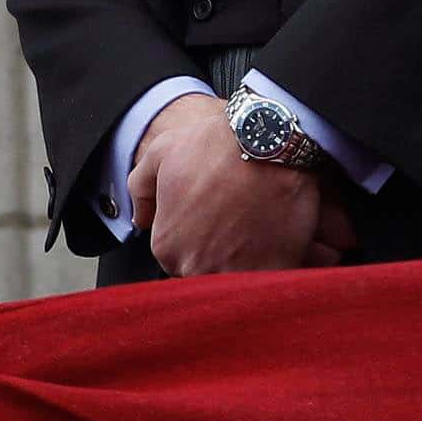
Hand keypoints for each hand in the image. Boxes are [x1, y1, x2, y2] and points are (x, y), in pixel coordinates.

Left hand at [132, 94, 341, 275]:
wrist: (270, 140)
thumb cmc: (216, 145)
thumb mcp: (162, 152)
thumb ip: (140, 189)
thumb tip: (141, 220)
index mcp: (168, 246)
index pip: (177, 258)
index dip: (197, 238)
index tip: (214, 219)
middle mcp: (196, 267)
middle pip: (206, 274)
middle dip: (220, 255)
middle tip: (238, 224)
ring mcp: (235, 274)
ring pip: (238, 280)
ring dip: (248, 263)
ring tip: (260, 232)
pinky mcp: (273, 272)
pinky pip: (272, 280)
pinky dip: (277, 264)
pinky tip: (281, 238)